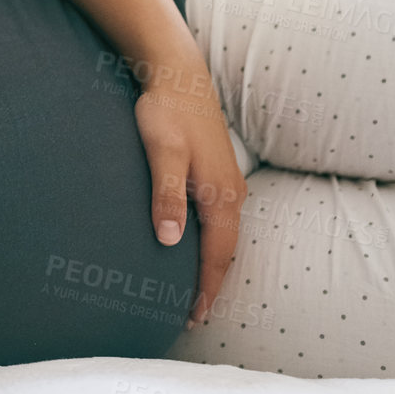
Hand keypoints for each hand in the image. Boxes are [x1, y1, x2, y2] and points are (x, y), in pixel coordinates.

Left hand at [132, 54, 245, 327]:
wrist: (180, 74)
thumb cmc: (166, 111)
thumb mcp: (161, 152)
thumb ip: (166, 195)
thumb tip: (169, 240)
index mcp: (221, 195)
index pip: (217, 256)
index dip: (206, 289)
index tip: (194, 318)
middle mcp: (233, 194)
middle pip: (226, 251)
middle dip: (212, 284)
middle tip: (193, 315)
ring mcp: (230, 183)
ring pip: (226, 235)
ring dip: (213, 264)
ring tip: (196, 289)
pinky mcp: (220, 174)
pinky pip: (221, 220)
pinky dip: (212, 242)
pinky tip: (196, 246)